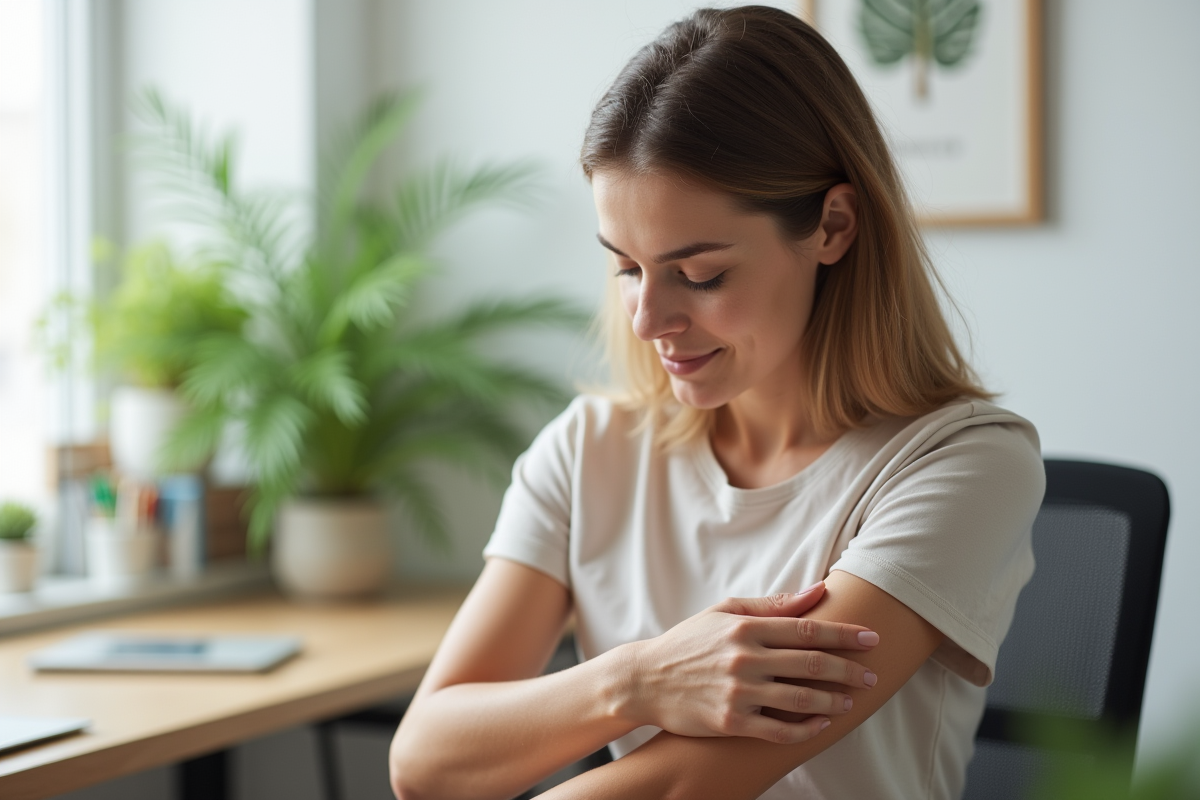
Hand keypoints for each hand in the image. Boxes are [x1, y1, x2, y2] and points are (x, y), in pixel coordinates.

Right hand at [620, 582, 879, 743]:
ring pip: (801, 699)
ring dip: (833, 702)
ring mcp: (738, 692)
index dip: (845, 634)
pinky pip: (778, 730)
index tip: (871, 639)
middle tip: (872, 676)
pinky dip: (805, 729)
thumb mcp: (725, 612)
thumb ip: (773, 605)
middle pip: (812, 664)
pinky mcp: (731, 722)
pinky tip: (820, 724)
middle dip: (848, 671)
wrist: (645, 680)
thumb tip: (817, 591)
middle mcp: (745, 658)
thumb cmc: (688, 642)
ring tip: (850, 702)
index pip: (808, 629)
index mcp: (746, 627)